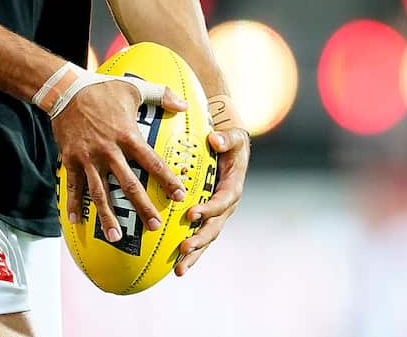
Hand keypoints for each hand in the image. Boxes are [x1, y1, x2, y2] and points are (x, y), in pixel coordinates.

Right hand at [54, 80, 189, 243]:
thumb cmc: (102, 88)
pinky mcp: (70, 159)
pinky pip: (72, 185)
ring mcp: (88, 157)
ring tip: (116, 237)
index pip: (152, 162)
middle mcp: (108, 150)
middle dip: (142, 207)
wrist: (64, 89)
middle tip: (154, 227)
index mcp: (126, 135)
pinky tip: (77, 222)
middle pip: (128, 184)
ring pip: (99, 192)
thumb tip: (185, 106)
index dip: (167, 180)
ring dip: (107, 216)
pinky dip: (73, 204)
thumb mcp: (134, 87)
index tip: (180, 196)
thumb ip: (162, 95)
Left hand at [174, 126, 249, 275]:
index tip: (191, 214)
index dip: (208, 209)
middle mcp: (225, 206)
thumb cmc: (229, 143)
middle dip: (199, 240)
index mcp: (232, 188)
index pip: (221, 202)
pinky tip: (173, 263)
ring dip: (193, 254)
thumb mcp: (233, 137)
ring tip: (178, 269)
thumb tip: (215, 140)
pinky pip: (197, 235)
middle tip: (183, 249)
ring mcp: (215, 215)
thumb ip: (226, 138)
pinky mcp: (206, 218)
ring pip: (205, 239)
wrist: (230, 150)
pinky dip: (188, 250)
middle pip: (213, 228)